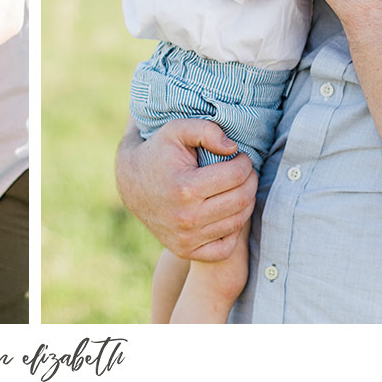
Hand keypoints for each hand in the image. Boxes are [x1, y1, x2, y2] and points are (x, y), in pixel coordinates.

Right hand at [116, 118, 256, 261]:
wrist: (130, 184)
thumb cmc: (158, 152)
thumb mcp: (176, 130)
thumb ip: (206, 130)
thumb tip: (233, 148)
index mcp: (185, 188)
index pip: (236, 176)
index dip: (245, 163)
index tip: (241, 156)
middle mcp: (187, 218)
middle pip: (241, 200)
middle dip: (250, 181)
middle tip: (245, 171)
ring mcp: (186, 238)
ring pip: (237, 222)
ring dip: (245, 201)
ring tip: (238, 187)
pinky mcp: (186, 250)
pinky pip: (225, 248)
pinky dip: (233, 230)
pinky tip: (227, 212)